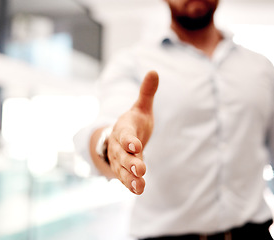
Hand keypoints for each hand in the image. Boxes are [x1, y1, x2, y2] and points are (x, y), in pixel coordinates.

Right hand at [107, 71, 158, 194]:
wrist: (119, 138)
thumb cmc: (133, 122)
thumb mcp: (140, 108)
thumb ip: (146, 93)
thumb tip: (154, 71)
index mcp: (124, 128)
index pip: (124, 134)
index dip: (129, 139)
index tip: (136, 145)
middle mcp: (119, 145)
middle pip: (122, 154)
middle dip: (130, 161)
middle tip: (140, 169)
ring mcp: (121, 159)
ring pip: (122, 169)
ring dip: (130, 177)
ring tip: (140, 185)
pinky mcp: (124, 170)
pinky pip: (126, 178)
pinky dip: (131, 184)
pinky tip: (139, 190)